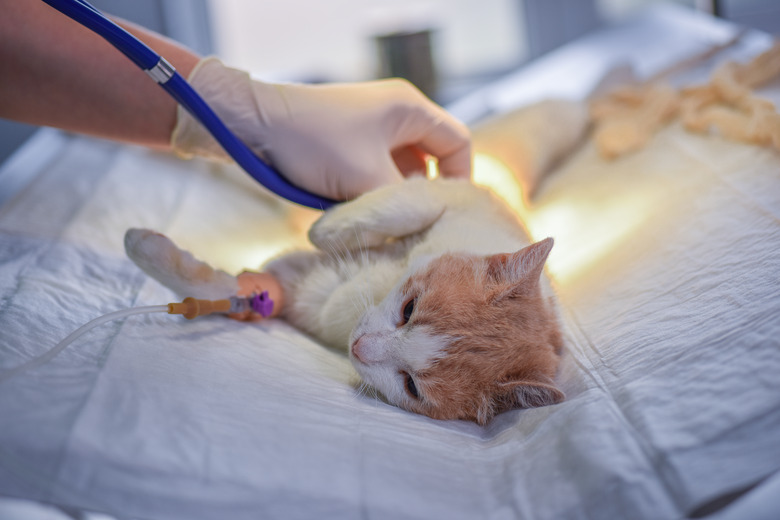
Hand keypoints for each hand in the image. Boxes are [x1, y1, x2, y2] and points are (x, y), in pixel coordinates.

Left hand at [172, 58, 471, 199]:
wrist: (254, 126)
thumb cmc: (314, 144)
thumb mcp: (365, 179)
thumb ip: (400, 206)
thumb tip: (419, 230)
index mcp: (410, 108)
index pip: (458, 143)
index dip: (460, 179)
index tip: (446, 212)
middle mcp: (396, 112)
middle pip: (432, 157)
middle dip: (424, 191)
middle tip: (415, 223)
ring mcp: (371, 125)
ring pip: (402, 167)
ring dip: (396, 195)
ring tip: (385, 222)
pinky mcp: (350, 140)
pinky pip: (377, 168)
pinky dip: (374, 190)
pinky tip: (363, 212)